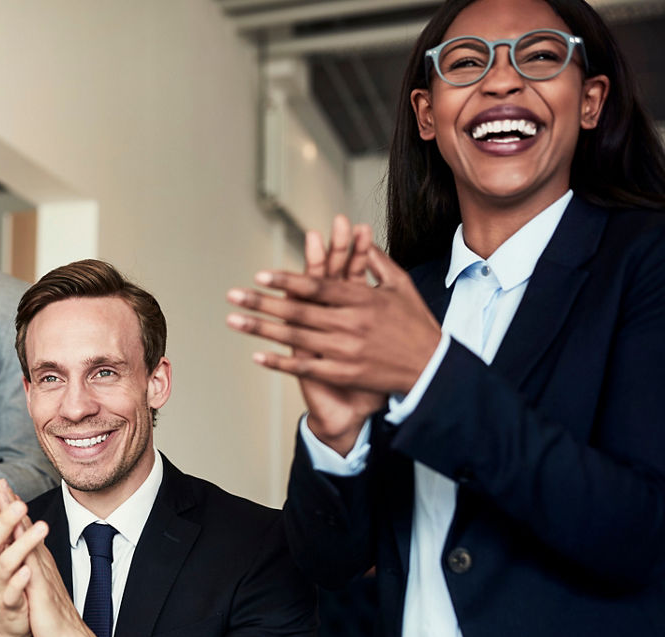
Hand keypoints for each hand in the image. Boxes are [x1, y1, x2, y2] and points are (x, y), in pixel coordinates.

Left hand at [228, 216, 438, 452]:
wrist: (431, 369)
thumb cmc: (416, 324)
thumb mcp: (401, 285)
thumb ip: (377, 261)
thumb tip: (360, 235)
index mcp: (362, 298)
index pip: (317, 286)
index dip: (287, 280)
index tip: (261, 274)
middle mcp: (351, 323)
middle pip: (297, 311)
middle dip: (261, 302)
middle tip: (232, 294)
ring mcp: (345, 350)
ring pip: (295, 337)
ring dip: (260, 329)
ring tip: (233, 320)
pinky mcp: (343, 373)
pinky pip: (305, 366)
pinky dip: (280, 362)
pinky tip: (256, 355)